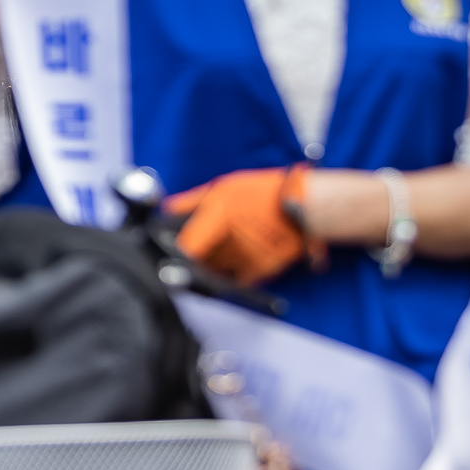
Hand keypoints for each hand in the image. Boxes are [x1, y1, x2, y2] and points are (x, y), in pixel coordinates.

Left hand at [167, 166, 311, 286]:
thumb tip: (166, 210)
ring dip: (207, 268)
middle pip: (199, 262)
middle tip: (183, 255)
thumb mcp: (223, 188)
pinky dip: (228, 277)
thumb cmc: (261, 192)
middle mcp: (231, 241)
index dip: (174, 252)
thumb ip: (192, 201)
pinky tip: (225, 266)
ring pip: (216, 271)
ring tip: (207, 257)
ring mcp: (247, 257)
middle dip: (189, 260)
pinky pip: (236, 281)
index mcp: (218, 217)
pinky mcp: (262, 269)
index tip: (166, 252)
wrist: (304, 204)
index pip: (186, 247)